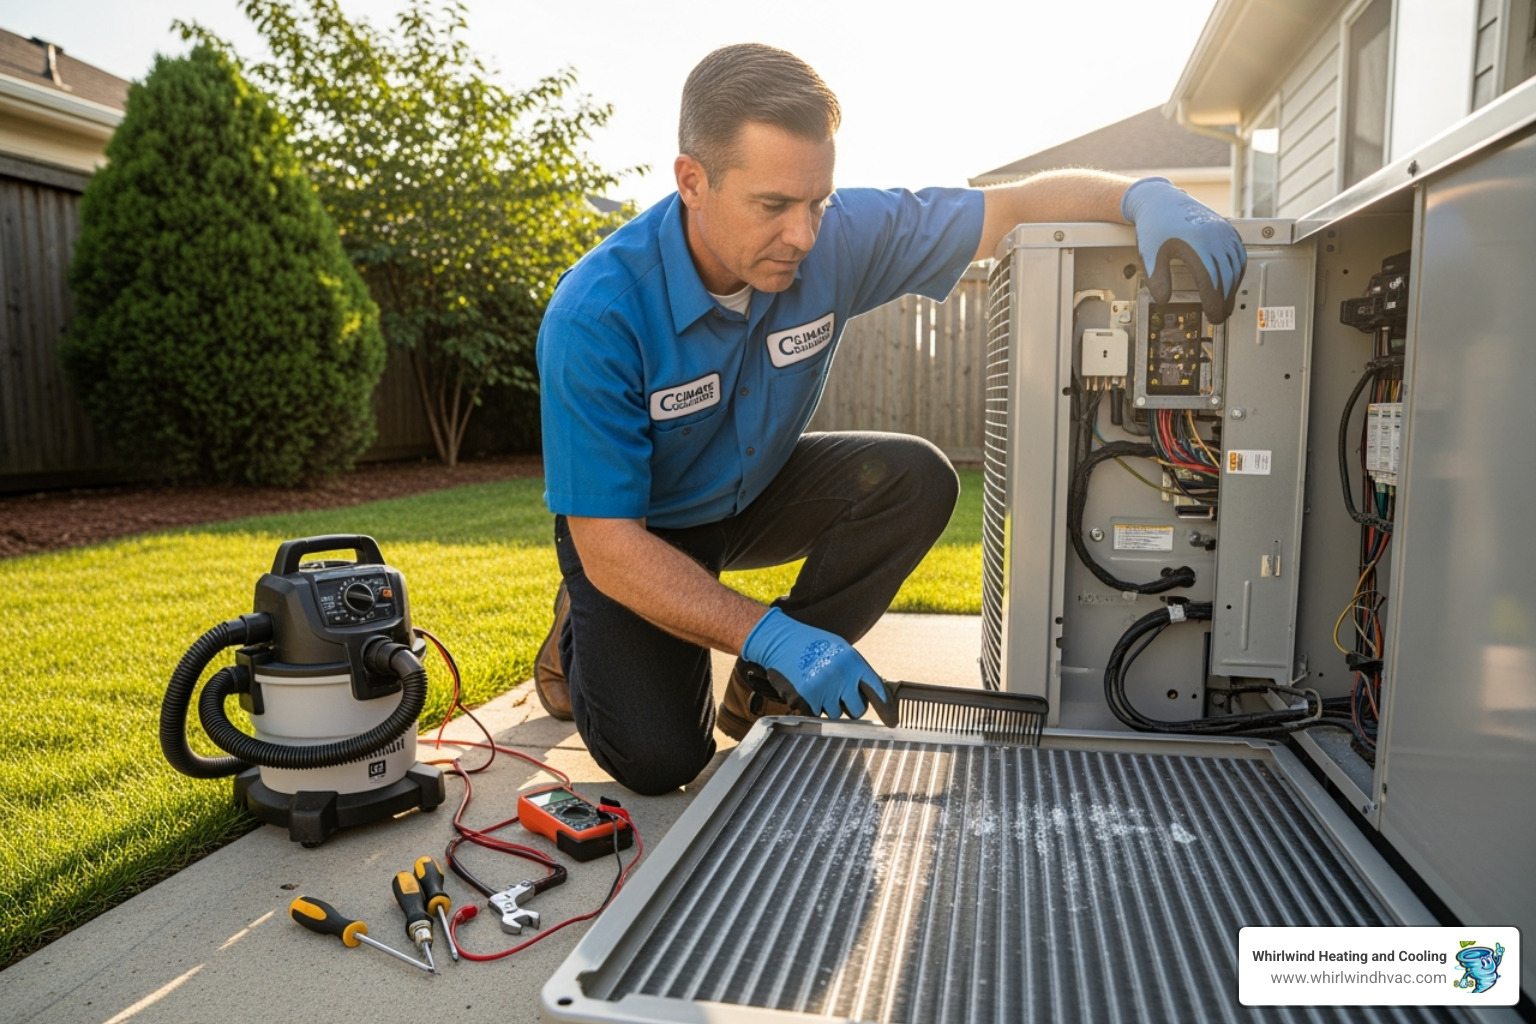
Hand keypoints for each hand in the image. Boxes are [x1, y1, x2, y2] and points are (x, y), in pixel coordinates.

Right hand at [740, 608, 884, 718]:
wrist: (779, 640)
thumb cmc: (811, 644)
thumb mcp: (840, 650)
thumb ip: (855, 672)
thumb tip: (871, 696)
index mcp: (853, 662)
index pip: (877, 690)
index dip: (886, 709)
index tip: (893, 722)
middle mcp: (841, 677)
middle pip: (856, 710)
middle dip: (850, 707)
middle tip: (838, 694)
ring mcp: (823, 690)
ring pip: (834, 714)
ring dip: (827, 705)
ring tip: (815, 683)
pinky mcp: (805, 699)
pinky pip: (815, 714)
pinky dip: (810, 706)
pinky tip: (803, 687)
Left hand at [1120, 177, 1245, 324]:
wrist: (1160, 199)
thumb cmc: (1155, 225)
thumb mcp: (1151, 255)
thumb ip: (1158, 280)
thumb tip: (1164, 301)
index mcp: (1197, 244)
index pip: (1212, 282)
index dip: (1214, 303)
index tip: (1214, 316)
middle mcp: (1215, 236)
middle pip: (1227, 277)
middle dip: (1225, 300)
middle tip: (1220, 316)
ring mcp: (1223, 231)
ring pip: (1236, 266)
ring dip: (1233, 287)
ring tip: (1225, 302)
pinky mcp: (1227, 227)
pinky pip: (1239, 253)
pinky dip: (1237, 270)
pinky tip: (1232, 280)